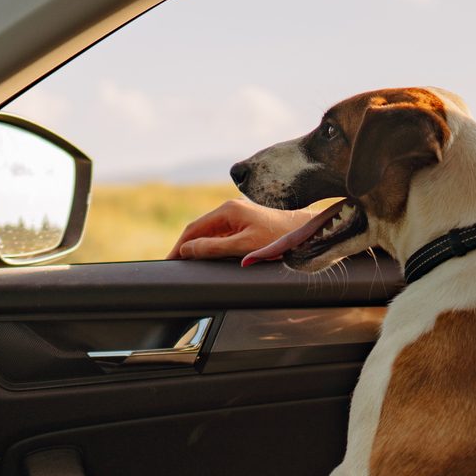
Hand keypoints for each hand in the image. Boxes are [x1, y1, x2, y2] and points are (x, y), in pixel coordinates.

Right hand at [169, 199, 313, 259]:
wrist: (305, 232)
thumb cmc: (278, 238)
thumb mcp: (243, 246)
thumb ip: (214, 247)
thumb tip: (187, 250)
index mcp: (227, 210)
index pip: (194, 228)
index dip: (179, 246)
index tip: (170, 261)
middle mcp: (231, 209)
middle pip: (200, 230)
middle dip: (186, 247)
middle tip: (175, 266)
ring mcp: (239, 215)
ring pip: (211, 233)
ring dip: (198, 247)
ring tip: (187, 264)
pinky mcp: (246, 223)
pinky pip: (222, 234)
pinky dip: (212, 246)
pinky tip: (208, 257)